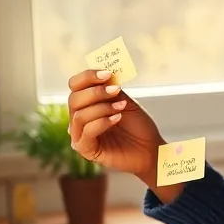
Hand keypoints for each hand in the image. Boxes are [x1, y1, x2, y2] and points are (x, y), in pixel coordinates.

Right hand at [67, 70, 171, 193]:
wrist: (150, 148)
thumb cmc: (137, 125)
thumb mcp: (124, 101)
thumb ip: (111, 88)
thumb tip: (103, 73)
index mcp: (85, 104)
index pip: (75, 86)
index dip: (87, 76)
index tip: (107, 73)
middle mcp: (78, 119)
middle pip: (73, 99)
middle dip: (96, 92)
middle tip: (116, 90)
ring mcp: (80, 135)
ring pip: (79, 115)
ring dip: (102, 107)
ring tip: (121, 107)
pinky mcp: (86, 150)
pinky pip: (86, 132)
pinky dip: (102, 122)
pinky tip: (117, 118)